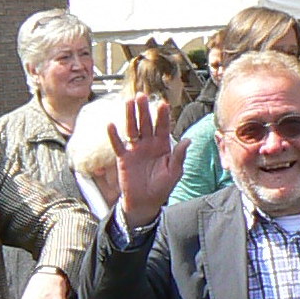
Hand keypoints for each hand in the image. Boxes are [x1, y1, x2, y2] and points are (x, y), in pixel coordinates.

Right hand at [109, 92, 184, 229]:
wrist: (145, 203)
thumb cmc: (162, 188)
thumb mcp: (174, 172)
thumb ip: (179, 156)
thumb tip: (188, 140)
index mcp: (163, 145)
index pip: (163, 126)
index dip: (162, 116)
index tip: (163, 104)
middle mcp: (148, 144)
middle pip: (146, 123)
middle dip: (144, 109)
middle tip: (142, 95)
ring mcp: (135, 149)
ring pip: (132, 128)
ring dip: (130, 115)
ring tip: (128, 102)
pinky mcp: (124, 158)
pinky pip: (118, 145)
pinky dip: (114, 136)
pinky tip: (111, 125)